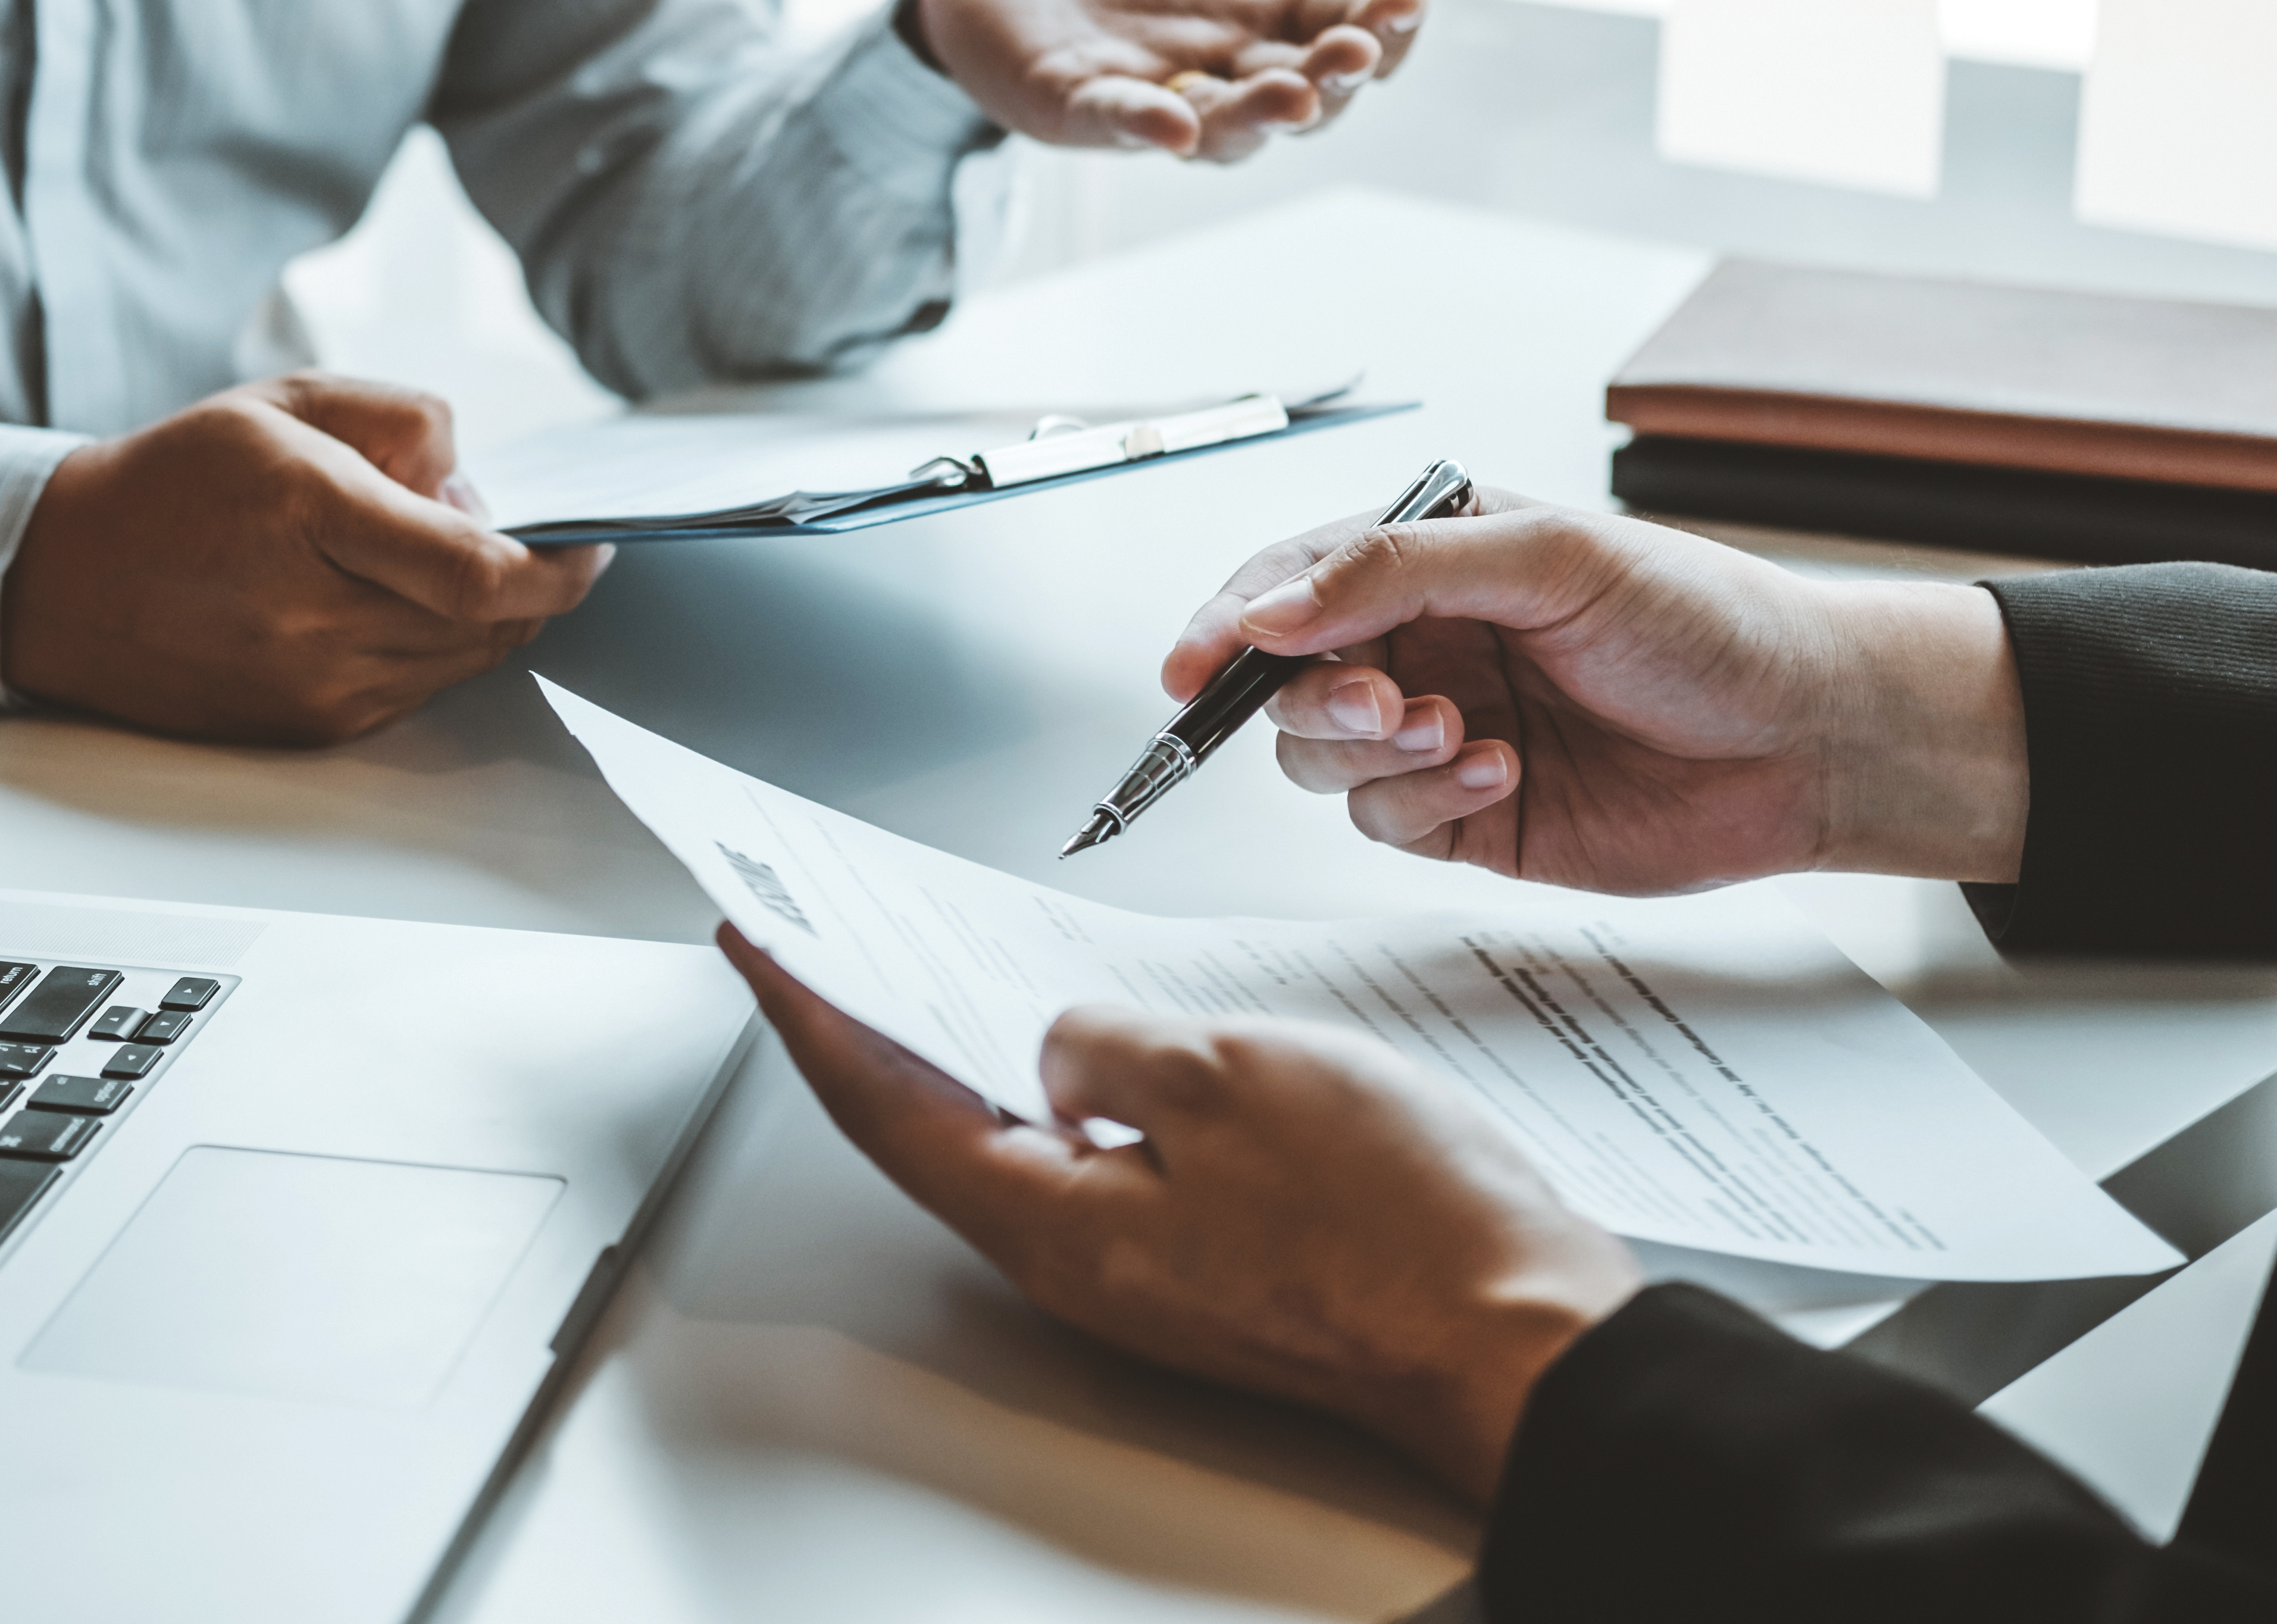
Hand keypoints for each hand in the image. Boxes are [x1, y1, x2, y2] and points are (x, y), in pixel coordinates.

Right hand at [0, 373, 609, 745]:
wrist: (66, 580)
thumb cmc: (180, 480)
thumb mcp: (292, 403)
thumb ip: (408, 424)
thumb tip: (479, 499)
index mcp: (311, 516)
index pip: (480, 573)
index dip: (561, 567)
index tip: (595, 545)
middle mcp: (314, 617)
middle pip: (487, 624)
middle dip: (526, 580)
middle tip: (500, 534)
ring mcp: (311, 686)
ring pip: (462, 662)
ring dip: (480, 616)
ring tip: (422, 561)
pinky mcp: (308, 727)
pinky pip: (416, 691)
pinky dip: (431, 648)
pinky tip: (384, 605)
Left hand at [726, 927, 1639, 1502]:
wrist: (1524, 1338)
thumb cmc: (1397, 1221)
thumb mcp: (1227, 1077)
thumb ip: (1110, 1044)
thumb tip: (1062, 1041)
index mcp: (1053, 1219)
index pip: (881, 1100)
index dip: (808, 1008)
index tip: (752, 939)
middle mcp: (1081, 1259)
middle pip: (934, 1124)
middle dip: (872, 1020)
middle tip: (821, 938)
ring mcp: (1148, 1267)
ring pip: (1020, 1141)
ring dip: (968, 1045)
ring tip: (929, 962)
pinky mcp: (1216, 1259)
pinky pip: (1105, 1157)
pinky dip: (1067, 1081)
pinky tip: (1084, 1034)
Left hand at [915, 0, 1427, 162]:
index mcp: (1275, 10)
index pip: (1350, 32)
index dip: (1385, 27)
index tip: (1405, 1)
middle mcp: (1230, 64)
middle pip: (1304, 96)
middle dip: (1332, 80)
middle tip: (1354, 53)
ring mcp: (1159, 90)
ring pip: (1225, 128)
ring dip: (1260, 116)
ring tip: (1294, 96)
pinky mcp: (1082, 102)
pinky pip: (1121, 121)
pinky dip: (1150, 123)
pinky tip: (1175, 124)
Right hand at [1163, 500, 2028, 894]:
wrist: (1812, 734)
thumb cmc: (1706, 620)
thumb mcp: (1546, 557)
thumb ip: (1392, 571)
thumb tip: (1272, 608)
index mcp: (1430, 559)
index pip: (1288, 584)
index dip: (1227, 623)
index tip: (1192, 666)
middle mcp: (1422, 645)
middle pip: (1287, 683)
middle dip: (1311, 700)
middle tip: (1379, 705)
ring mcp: (1440, 734)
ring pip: (1323, 761)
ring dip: (1372, 755)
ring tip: (1457, 736)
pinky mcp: (1472, 817)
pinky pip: (1389, 822)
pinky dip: (1426, 802)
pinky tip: (1500, 773)